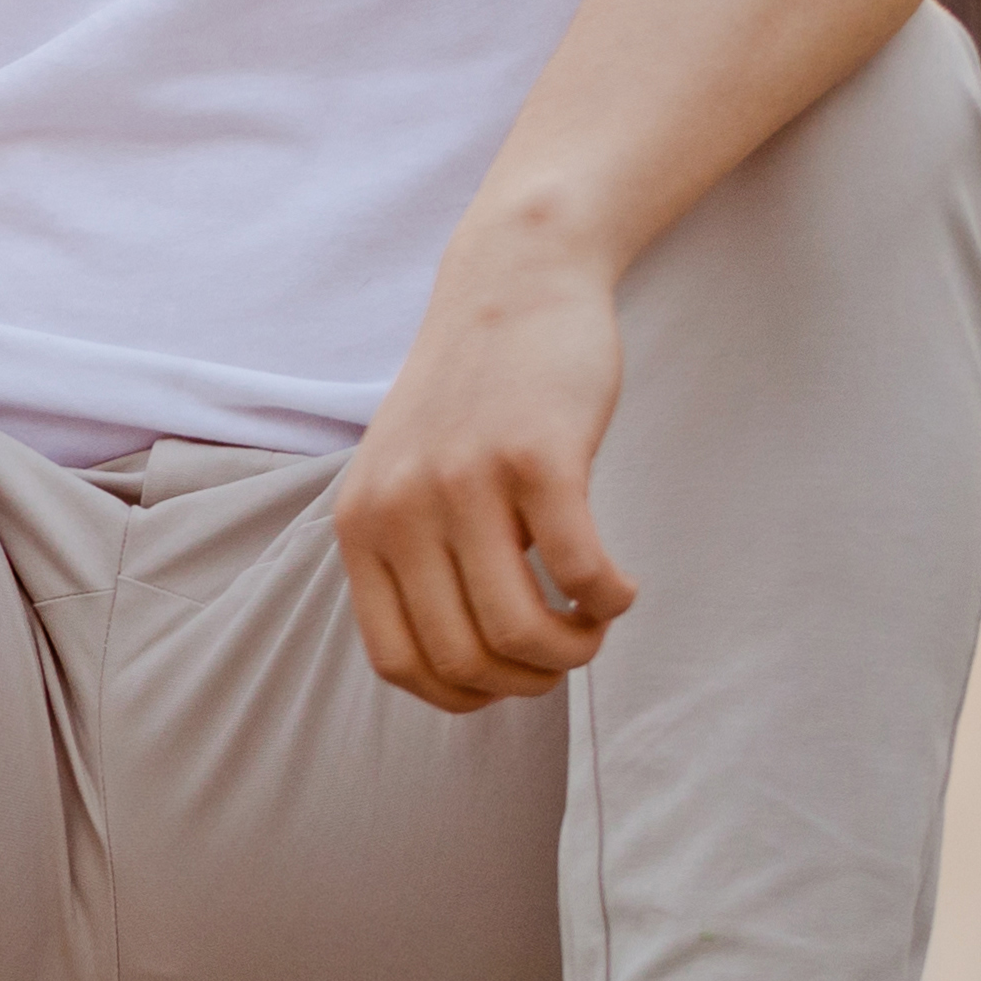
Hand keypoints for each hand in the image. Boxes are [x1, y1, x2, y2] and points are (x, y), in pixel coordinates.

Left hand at [331, 229, 637, 710]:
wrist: (510, 285)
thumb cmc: (470, 398)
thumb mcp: (405, 481)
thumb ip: (412, 560)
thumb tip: (460, 668)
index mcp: (361, 527)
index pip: (399, 662)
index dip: (463, 695)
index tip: (509, 679)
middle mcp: (399, 509)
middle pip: (467, 658)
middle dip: (531, 680)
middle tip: (567, 652)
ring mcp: (465, 482)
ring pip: (521, 629)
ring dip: (574, 650)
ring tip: (594, 624)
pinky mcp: (536, 456)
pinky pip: (581, 571)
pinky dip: (610, 600)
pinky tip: (619, 587)